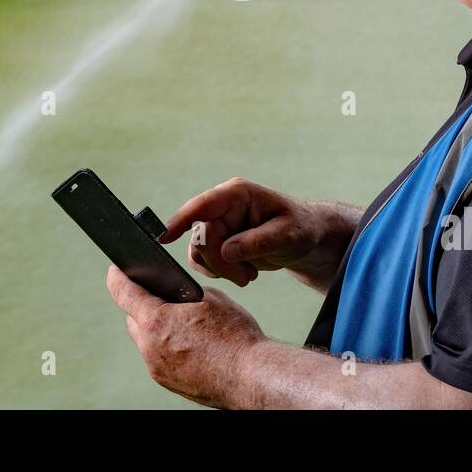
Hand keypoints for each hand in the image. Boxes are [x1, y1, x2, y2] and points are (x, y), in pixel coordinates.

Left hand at [107, 264, 264, 408]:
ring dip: (156, 328)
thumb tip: (174, 294)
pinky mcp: (168, 382)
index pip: (123, 293)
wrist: (252, 376)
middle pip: (133, 319)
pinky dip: (168, 347)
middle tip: (161, 295)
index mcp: (157, 321)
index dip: (117, 277)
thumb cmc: (236, 336)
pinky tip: (189, 342)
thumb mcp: (211, 298)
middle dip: (142, 305)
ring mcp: (158, 369)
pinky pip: (159, 357)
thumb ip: (183, 293)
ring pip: (146, 341)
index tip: (116, 270)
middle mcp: (150, 348)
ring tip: (181, 321)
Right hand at [160, 177, 356, 290]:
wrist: (306, 239)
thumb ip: (257, 242)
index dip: (182, 220)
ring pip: (199, 252)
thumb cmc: (301, 229)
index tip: (164, 237)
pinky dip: (220, 273)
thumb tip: (226, 251)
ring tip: (249, 275)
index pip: (202, 205)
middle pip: (201, 237)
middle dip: (220, 263)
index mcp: (236, 194)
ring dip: (221, 270)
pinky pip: (203, 261)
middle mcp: (222, 207)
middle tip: (248, 277)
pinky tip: (243, 273)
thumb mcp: (287, 235)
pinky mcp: (217, 241)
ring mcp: (218, 224)